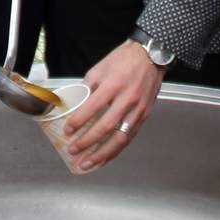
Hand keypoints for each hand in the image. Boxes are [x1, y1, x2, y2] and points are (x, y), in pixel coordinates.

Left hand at [64, 40, 166, 169]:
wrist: (151, 56)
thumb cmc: (125, 60)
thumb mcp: (100, 69)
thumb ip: (87, 88)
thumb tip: (75, 105)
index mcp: (113, 85)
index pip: (92, 107)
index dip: (78, 121)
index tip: (68, 130)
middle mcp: (127, 99)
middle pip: (105, 127)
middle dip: (87, 142)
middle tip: (74, 150)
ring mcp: (138, 109)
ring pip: (120, 138)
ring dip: (102, 154)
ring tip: (89, 163)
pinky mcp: (144, 116)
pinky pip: (129, 137)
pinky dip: (116, 149)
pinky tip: (106, 157)